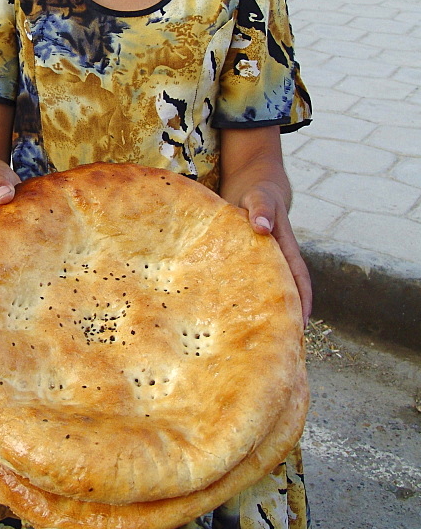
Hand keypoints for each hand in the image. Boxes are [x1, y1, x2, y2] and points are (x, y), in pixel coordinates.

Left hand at [238, 180, 311, 326]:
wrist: (250, 184)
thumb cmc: (258, 193)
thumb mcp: (259, 196)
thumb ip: (261, 209)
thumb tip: (262, 227)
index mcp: (284, 249)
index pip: (298, 280)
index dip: (302, 302)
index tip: (301, 325)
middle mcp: (275, 259)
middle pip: (283, 292)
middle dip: (284, 316)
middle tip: (277, 343)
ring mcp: (259, 262)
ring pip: (262, 291)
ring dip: (260, 311)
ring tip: (252, 339)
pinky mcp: (241, 261)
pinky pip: (242, 283)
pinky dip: (240, 298)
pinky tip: (226, 315)